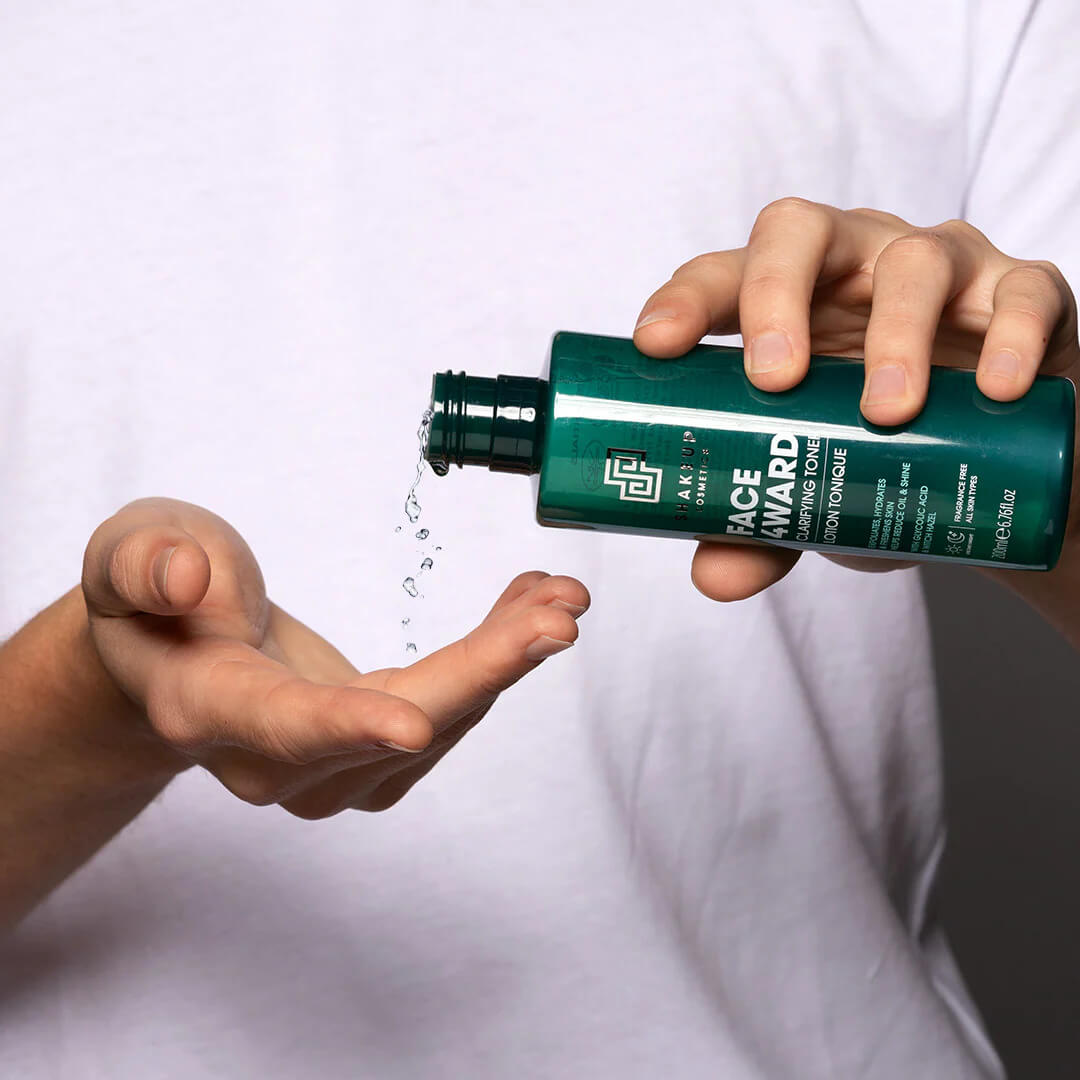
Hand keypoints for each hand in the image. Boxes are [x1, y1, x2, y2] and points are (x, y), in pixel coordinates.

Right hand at [82, 498, 587, 816]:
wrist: (174, 655)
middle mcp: (273, 764)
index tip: (414, 725)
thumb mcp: (129, 554)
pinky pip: (449, 713)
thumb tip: (186, 579)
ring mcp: (329, 773)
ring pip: (441, 721)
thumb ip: (143, 564)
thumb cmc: (152, 602)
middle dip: (486, 668)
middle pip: (398, 724)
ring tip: (560, 592)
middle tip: (562, 611)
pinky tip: (529, 609)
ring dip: (509, 657)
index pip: (281, 725)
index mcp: (208, 708)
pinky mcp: (373, 761)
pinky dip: (497, 661)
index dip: (347, 725)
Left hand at [633, 197, 1079, 601]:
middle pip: (800, 232)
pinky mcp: (1021, 294)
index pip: (723, 276)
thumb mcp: (816, 490)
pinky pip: (1023, 290)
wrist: (997, 463)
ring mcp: (940, 272)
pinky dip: (1011, 335)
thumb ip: (762, 527)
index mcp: (784, 303)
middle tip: (776, 380)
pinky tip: (997, 388)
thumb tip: (713, 577)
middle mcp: (852, 268)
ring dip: (895, 336)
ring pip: (913, 260)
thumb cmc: (881, 452)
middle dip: (776, 296)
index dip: (686, 300)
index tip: (657, 345)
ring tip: (888, 413)